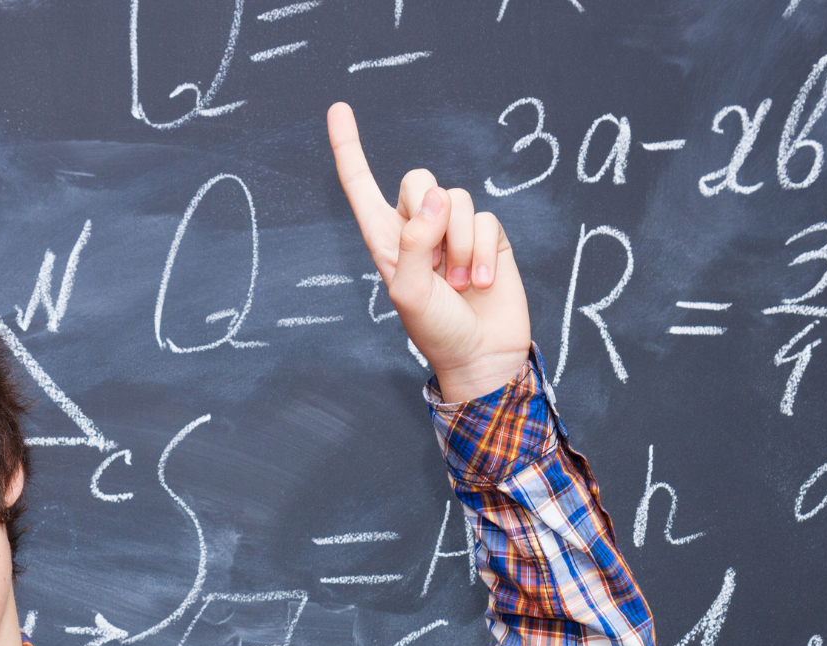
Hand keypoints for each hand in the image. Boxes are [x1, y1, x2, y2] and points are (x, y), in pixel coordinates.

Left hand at [327, 102, 531, 400]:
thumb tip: (435, 198)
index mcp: (386, 239)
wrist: (481, 355)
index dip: (349, 148)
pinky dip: (482, 253)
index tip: (338, 109)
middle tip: (437, 264)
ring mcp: (455, 230)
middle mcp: (418, 228)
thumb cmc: (436, 330)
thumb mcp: (410, 291)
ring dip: (459, 246)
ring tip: (459, 283)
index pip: (361, 186)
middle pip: (418, 179)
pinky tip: (481, 283)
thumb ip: (414, 242)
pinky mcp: (488, 236)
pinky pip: (486, 219)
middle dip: (430, 215)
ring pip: (456, 199)